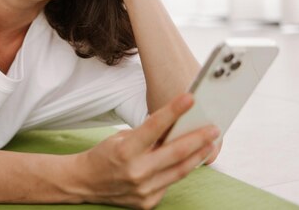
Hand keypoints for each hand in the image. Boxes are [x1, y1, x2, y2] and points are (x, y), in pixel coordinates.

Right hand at [73, 94, 218, 208]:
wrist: (84, 182)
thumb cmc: (104, 155)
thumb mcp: (120, 138)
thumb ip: (147, 136)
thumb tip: (174, 128)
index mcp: (125, 151)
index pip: (154, 127)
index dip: (173, 111)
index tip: (190, 98)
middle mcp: (136, 171)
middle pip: (175, 153)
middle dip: (198, 138)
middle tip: (213, 128)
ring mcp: (143, 189)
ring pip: (179, 171)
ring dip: (197, 156)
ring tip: (210, 143)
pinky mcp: (148, 202)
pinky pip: (170, 183)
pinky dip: (180, 170)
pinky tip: (190, 160)